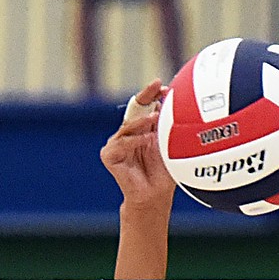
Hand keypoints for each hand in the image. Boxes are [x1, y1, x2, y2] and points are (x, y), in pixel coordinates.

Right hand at [100, 78, 175, 209]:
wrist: (154, 195)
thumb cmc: (164, 172)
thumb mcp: (168, 144)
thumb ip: (166, 125)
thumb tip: (170, 102)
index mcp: (142, 128)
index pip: (145, 105)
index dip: (153, 94)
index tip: (166, 87)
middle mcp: (128, 134)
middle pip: (135, 108)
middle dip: (146, 95)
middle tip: (157, 84)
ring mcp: (117, 144)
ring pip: (128, 125)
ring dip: (142, 120)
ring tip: (156, 117)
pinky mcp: (109, 156)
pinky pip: (121, 144)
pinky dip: (133, 141)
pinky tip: (146, 139)